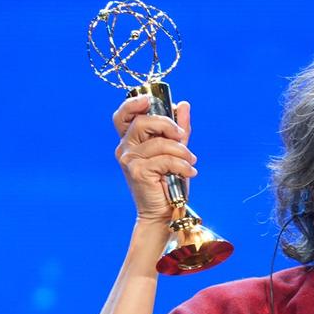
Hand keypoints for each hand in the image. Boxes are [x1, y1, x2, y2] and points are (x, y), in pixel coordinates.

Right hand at [112, 93, 196, 226]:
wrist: (164, 213)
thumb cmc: (168, 183)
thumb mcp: (176, 152)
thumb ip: (178, 129)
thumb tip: (183, 104)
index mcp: (130, 140)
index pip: (122, 115)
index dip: (133, 104)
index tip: (149, 100)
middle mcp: (125, 148)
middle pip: (142, 122)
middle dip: (167, 125)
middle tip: (183, 137)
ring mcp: (129, 160)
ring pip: (158, 142)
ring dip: (181, 151)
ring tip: (191, 162)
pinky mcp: (137, 172)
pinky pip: (164, 159)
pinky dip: (181, 165)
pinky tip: (189, 172)